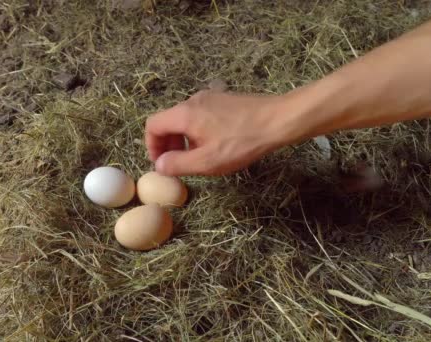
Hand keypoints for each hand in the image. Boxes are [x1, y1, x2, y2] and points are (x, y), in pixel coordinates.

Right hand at [145, 90, 295, 175]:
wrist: (278, 120)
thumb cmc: (242, 142)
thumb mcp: (207, 161)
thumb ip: (178, 164)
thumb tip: (159, 165)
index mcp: (184, 114)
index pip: (153, 125)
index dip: (152, 146)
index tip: (162, 163)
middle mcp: (193, 100)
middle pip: (168, 121)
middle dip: (167, 144)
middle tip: (178, 164)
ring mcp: (209, 97)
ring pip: (184, 119)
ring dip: (183, 139)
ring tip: (198, 157)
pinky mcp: (223, 100)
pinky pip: (200, 115)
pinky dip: (197, 131)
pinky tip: (215, 145)